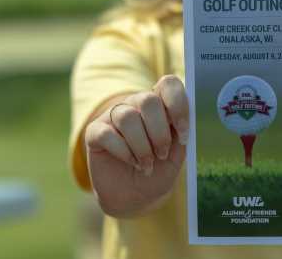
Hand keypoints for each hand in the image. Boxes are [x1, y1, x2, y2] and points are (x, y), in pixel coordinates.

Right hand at [84, 75, 188, 216]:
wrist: (133, 197)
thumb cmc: (157, 172)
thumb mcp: (176, 156)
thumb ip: (181, 135)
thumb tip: (187, 120)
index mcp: (160, 104)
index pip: (168, 85)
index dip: (178, 106)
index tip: (184, 134)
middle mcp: (136, 104)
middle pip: (147, 100)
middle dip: (159, 132)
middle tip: (162, 154)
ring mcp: (113, 116)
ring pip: (127, 117)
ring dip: (142, 146)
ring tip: (146, 164)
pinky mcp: (95, 131)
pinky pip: (107, 133)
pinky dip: (123, 152)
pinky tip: (131, 162)